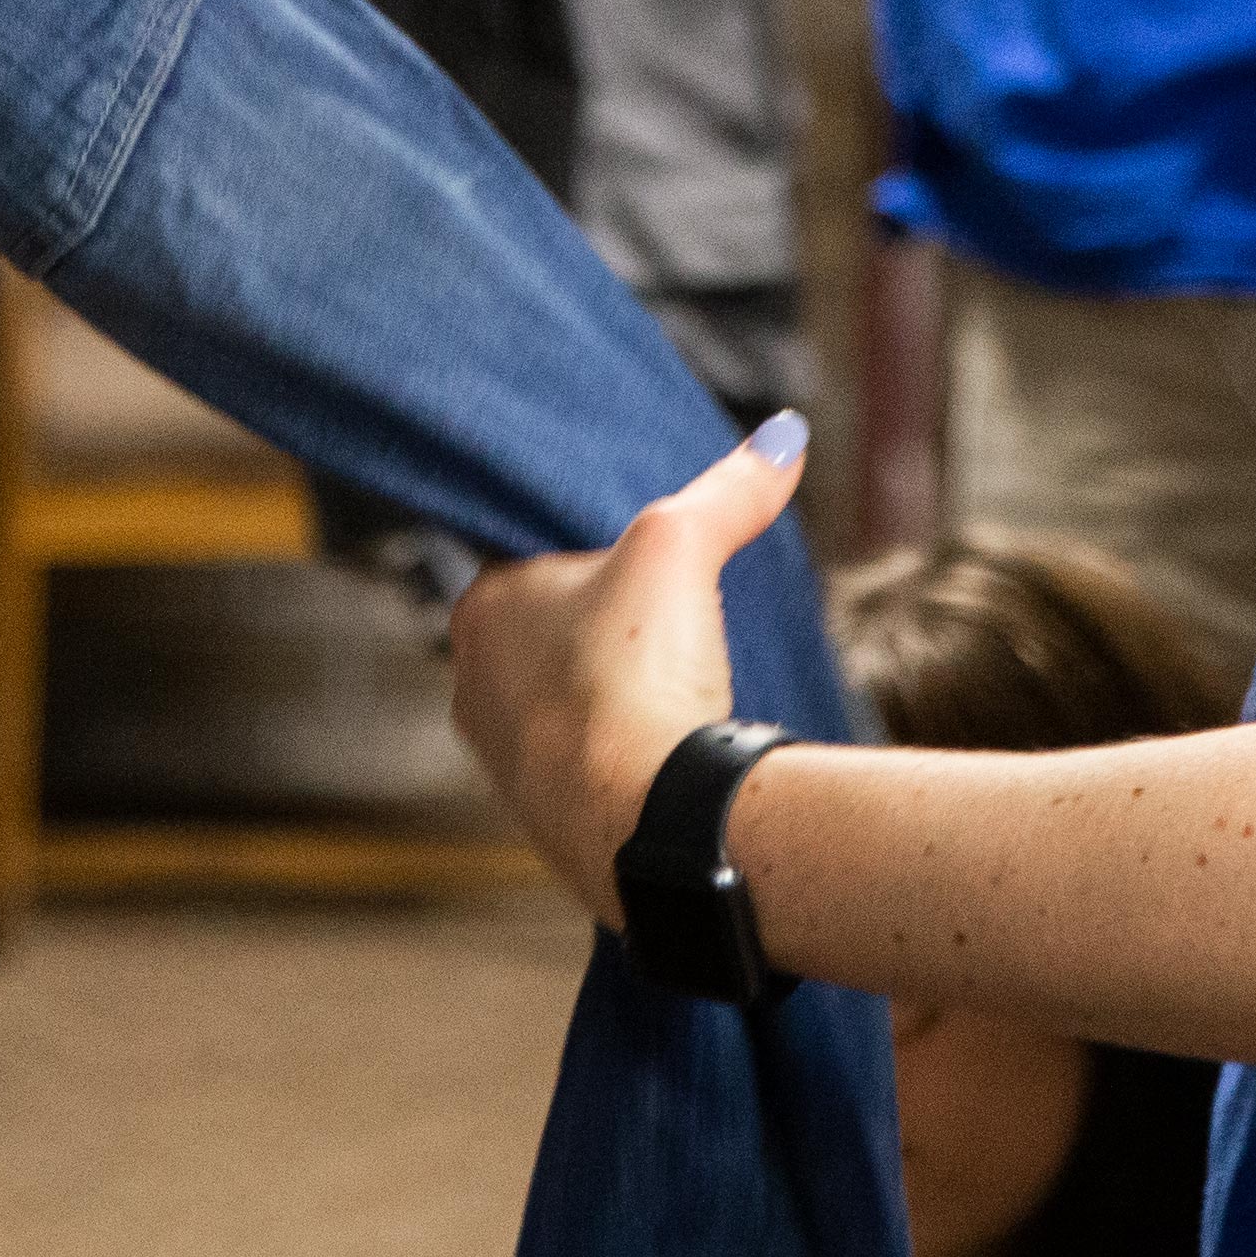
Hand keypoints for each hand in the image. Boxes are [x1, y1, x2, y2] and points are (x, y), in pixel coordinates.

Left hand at [445, 412, 808, 923]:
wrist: (646, 819)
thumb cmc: (636, 676)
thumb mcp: (685, 549)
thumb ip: (728, 491)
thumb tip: (783, 437)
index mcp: (481, 608)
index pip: (530, 560)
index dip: (591, 558)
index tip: (641, 567)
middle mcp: (471, 686)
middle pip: (548, 636)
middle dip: (604, 633)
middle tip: (667, 625)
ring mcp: (503, 761)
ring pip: (563, 706)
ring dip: (613, 699)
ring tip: (674, 689)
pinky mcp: (543, 819)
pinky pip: (584, 769)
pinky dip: (623, 756)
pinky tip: (667, 750)